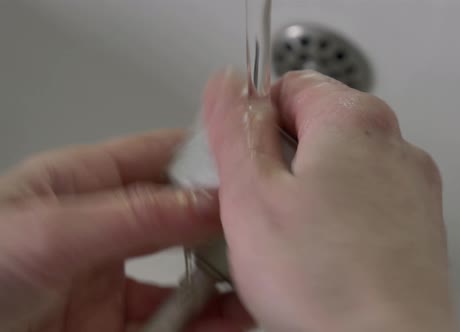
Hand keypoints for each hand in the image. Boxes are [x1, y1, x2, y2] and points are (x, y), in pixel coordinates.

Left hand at [0, 130, 251, 331]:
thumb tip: (204, 200)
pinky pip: (176, 318)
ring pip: (186, 269)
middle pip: (183, 215)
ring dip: (223, 275)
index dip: (209, 158)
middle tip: (264, 231)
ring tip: (258, 279)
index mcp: (82, 184)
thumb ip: (131, 215)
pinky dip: (210, 319)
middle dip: (225, 223)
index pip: (161, 156)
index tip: (251, 170)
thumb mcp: (47, 232)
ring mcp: (112, 277)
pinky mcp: (117, 323)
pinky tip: (233, 316)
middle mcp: (104, 227)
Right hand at [204, 69, 455, 331]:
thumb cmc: (330, 284)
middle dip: (281, 161)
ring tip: (292, 239)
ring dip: (309, 194)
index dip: (255, 120)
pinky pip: (364, 205)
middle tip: (261, 205)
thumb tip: (231, 88)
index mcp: (354, 120)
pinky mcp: (417, 225)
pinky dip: (339, 221)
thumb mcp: (252, 194)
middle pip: (317, 129)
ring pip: (340, 170)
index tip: (243, 155)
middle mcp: (393, 145)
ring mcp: (410, 186)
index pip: (291, 85)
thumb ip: (236, 128)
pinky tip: (322, 257)